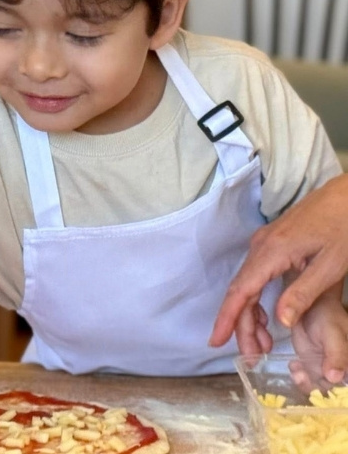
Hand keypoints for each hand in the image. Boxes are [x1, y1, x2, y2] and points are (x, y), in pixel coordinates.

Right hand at [210, 174, 347, 346]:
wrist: (346, 196)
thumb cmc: (344, 227)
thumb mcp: (331, 266)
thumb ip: (303, 294)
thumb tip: (280, 322)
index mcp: (272, 252)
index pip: (242, 291)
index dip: (227, 318)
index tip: (215, 341)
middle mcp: (260, 247)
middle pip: (240, 291)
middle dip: (240, 325)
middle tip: (251, 355)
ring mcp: (263, 243)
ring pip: (247, 284)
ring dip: (249, 314)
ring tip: (262, 344)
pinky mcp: (270, 243)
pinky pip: (254, 275)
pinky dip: (256, 298)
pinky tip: (265, 317)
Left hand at [290, 292, 347, 386]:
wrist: (309, 308)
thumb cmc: (327, 318)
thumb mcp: (333, 334)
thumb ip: (336, 354)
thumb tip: (335, 378)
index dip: (341, 392)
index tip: (326, 384)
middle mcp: (345, 370)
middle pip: (337, 392)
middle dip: (320, 389)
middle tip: (302, 377)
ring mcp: (330, 370)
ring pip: (321, 388)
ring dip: (307, 383)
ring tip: (297, 371)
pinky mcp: (314, 368)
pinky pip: (308, 380)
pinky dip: (300, 377)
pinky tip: (294, 365)